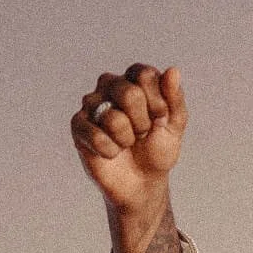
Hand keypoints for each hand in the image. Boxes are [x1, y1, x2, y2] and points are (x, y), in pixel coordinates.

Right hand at [70, 63, 188, 215]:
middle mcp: (110, 84)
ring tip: (126, 143)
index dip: (158, 103)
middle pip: (130, 94)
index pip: (145, 75)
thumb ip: (175, 97)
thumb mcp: (175, 125)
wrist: (143, 182)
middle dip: (143, 122)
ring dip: (127, 139)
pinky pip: (95, 135)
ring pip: (114, 118)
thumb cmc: (157, 149)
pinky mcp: (78, 125)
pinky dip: (110, 150)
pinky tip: (111, 153)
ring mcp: (91, 103)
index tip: (160, 118)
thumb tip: (173, 70)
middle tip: (141, 133)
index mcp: (134, 78)